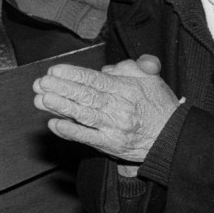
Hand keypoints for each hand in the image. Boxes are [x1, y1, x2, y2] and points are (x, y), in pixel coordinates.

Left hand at [32, 54, 176, 164]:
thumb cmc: (159, 104)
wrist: (172, 137)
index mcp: (126, 88)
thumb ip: (128, 67)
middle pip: (85, 96)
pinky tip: (54, 124)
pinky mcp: (111, 145)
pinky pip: (87, 138)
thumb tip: (105, 68)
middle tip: (41, 82)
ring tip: (42, 99)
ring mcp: (113, 128)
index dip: (73, 74)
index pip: (95, 80)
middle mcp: (118, 107)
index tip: (55, 70)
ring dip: (60, 107)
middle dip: (61, 88)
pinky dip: (70, 131)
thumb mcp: (150, 77)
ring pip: (83, 115)